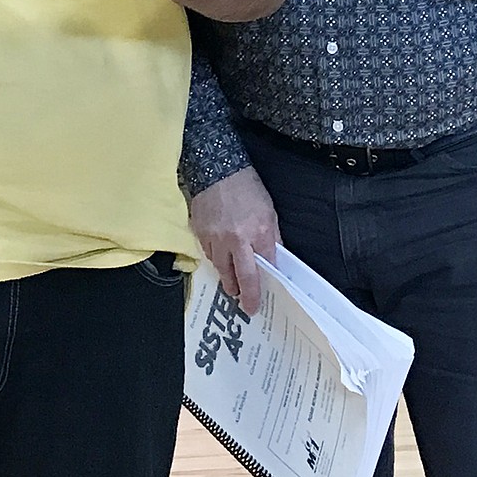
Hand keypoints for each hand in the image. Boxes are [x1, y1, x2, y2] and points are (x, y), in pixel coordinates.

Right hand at [189, 166, 280, 315]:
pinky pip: (209, 256)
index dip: (264, 285)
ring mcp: (217, 239)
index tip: (262, 298)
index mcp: (259, 232)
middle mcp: (238, 239)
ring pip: (222, 270)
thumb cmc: (245, 187)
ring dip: (228, 281)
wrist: (216, 170)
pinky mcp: (201, 235)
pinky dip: (216, 261)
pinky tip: (221, 261)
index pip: (266, 267)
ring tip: (232, 288)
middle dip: (246, 295)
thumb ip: (272, 236)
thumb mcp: (268, 211)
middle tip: (247, 307)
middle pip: (243, 277)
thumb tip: (275, 257)